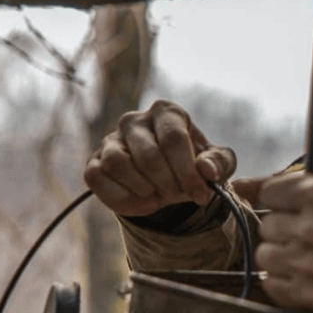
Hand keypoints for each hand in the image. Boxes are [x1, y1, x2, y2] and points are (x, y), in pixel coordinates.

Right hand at [84, 99, 236, 216]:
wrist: (169, 180)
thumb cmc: (194, 165)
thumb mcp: (217, 164)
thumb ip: (219, 163)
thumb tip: (206, 171)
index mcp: (167, 112)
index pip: (174, 139)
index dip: (188, 172)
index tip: (200, 195)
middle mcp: (135, 120)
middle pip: (148, 155)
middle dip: (167, 183)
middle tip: (177, 194)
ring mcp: (110, 140)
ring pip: (117, 164)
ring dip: (142, 189)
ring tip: (158, 194)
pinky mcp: (94, 161)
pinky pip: (96, 178)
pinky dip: (121, 198)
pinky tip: (139, 199)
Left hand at [255, 172, 312, 312]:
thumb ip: (300, 183)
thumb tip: (243, 185)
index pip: (270, 192)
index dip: (284, 203)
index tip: (298, 212)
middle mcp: (311, 225)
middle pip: (267, 224)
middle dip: (287, 230)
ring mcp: (306, 262)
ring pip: (265, 254)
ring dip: (284, 257)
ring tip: (312, 259)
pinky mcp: (306, 294)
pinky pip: (271, 284)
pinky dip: (286, 282)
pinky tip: (311, 277)